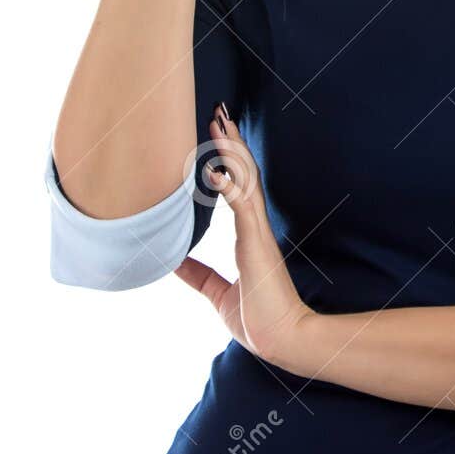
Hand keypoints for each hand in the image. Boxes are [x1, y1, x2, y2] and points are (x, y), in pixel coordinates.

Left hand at [173, 105, 314, 369]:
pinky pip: (243, 205)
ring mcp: (258, 233)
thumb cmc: (258, 320)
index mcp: (248, 237)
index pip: (239, 187)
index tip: (218, 134)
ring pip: (245, 180)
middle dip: (231, 142)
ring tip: (218, 123)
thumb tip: (172, 260)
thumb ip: (197, 274)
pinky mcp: (257, 243)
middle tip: (218, 113)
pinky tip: (216, 166)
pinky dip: (230, 182)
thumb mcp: (216, 293)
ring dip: (231, 151)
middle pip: (244, 173)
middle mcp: (255, 229)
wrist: (282, 341)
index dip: (230, 160)